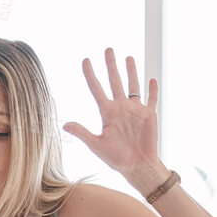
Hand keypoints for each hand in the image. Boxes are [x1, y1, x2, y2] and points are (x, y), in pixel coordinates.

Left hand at [65, 47, 164, 186]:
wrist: (137, 167)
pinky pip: (151, 98)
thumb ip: (82, 133)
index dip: (90, 74)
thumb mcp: (97, 145)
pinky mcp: (150, 114)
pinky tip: (151, 78)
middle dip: (111, 65)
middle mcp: (120, 108)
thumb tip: (64, 125)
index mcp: (107, 113)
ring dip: (131, 71)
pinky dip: (152, 89)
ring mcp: (135, 110)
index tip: (85, 60)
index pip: (96, 88)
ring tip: (128, 57)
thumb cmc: (116, 158)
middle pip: (114, 81)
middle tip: (108, 49)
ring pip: (133, 85)